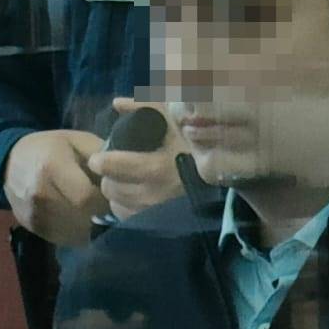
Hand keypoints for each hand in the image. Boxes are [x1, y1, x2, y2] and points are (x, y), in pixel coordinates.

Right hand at [4, 129, 107, 245]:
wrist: (10, 162)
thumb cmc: (52, 147)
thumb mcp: (78, 140)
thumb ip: (102, 157)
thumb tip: (126, 177)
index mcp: (52, 168)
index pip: (87, 198)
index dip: (106, 201)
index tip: (118, 198)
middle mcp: (40, 195)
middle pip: (82, 218)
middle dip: (103, 215)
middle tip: (113, 208)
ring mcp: (34, 214)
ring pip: (75, 232)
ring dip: (92, 226)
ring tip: (99, 214)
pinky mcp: (33, 228)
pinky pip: (65, 238)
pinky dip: (79, 232)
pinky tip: (84, 220)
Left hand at [87, 98, 186, 221]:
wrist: (227, 176)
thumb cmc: (198, 144)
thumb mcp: (175, 119)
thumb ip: (145, 108)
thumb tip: (117, 103)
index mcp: (153, 168)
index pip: (110, 167)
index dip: (100, 160)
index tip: (100, 157)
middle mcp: (150, 195)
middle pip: (109, 187)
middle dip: (109, 177)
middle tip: (116, 169)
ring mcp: (154, 214)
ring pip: (116, 205)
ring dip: (117, 193)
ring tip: (127, 183)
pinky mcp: (158, 226)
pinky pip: (129, 218)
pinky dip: (128, 207)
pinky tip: (137, 198)